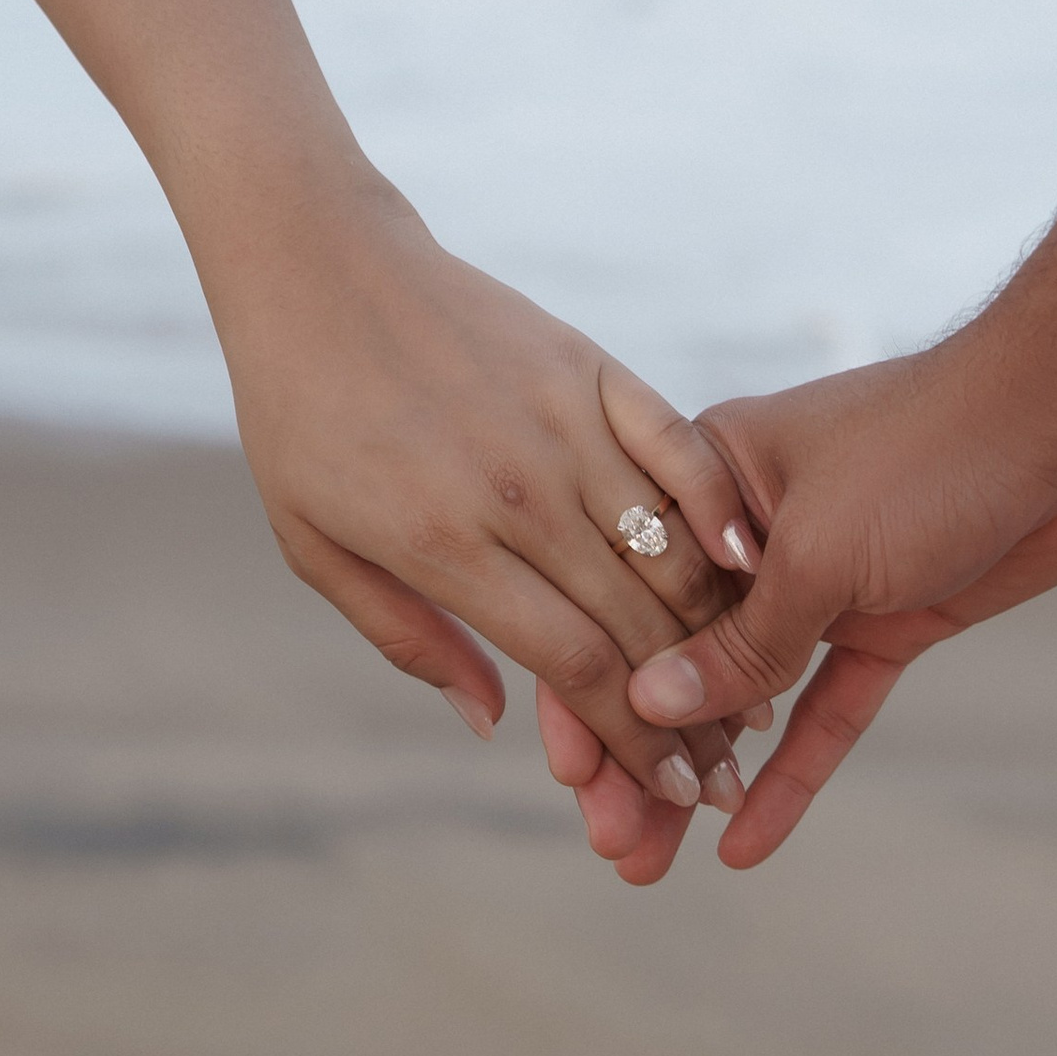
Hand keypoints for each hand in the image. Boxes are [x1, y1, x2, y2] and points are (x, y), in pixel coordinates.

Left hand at [205, 174, 762, 802]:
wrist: (317, 265)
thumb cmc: (300, 416)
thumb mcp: (313, 545)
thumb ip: (405, 637)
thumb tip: (495, 724)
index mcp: (444, 544)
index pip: (575, 665)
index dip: (634, 736)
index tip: (669, 790)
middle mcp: (516, 490)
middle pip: (638, 623)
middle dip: (693, 711)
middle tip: (728, 775)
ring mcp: (562, 422)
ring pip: (671, 546)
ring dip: (722, 631)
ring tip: (754, 692)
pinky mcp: (590, 367)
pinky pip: (677, 446)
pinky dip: (721, 507)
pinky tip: (756, 561)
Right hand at [539, 329, 1056, 873]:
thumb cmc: (933, 443)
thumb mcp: (817, 551)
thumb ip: (739, 642)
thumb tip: (650, 709)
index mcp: (709, 481)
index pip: (625, 599)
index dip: (593, 689)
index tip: (570, 778)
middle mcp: (753, 532)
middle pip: (679, 658)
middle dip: (643, 753)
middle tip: (614, 846)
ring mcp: (825, 576)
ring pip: (749, 696)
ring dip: (705, 775)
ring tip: (653, 864)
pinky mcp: (892, 615)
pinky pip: (829, 706)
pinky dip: (794, 770)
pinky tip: (749, 838)